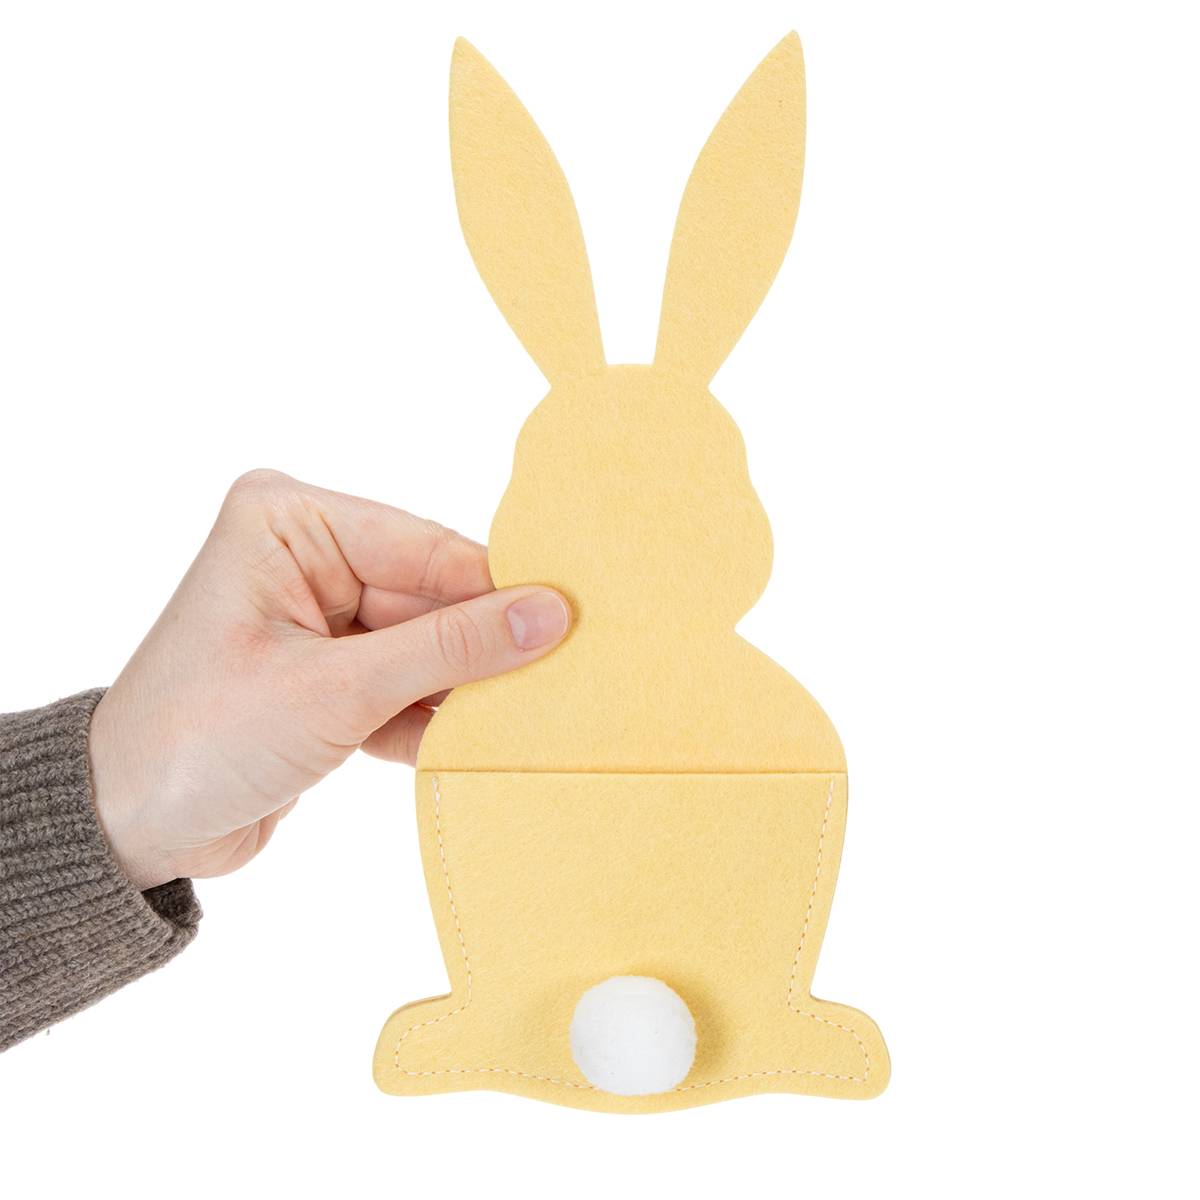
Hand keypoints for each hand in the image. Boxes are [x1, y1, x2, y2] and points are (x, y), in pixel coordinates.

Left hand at [87, 469, 570, 890]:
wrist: (127, 827)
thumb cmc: (199, 739)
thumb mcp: (337, 690)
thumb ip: (451, 648)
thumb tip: (549, 613)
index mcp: (291, 522)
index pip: (425, 547)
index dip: (499, 589)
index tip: (570, 621)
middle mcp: (307, 557)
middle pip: (433, 597)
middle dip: (484, 648)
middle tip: (562, 681)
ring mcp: (321, 618)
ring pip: (426, 645)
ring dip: (465, 690)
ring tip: (529, 719)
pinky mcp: (331, 673)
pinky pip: (406, 683)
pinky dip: (434, 720)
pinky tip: (474, 746)